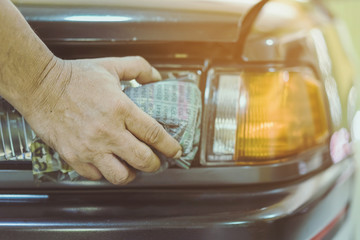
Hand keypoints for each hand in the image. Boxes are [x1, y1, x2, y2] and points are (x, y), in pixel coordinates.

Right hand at [23, 56, 181, 184]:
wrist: (40, 85)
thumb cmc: (75, 77)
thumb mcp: (112, 65)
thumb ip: (139, 68)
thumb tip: (157, 78)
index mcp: (121, 109)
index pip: (154, 134)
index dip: (169, 146)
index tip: (175, 151)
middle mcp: (107, 132)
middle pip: (142, 160)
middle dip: (155, 165)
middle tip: (157, 162)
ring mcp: (90, 147)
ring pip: (120, 175)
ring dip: (132, 174)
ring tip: (133, 168)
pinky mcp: (73, 156)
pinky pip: (96, 176)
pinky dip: (106, 173)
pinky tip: (108, 164)